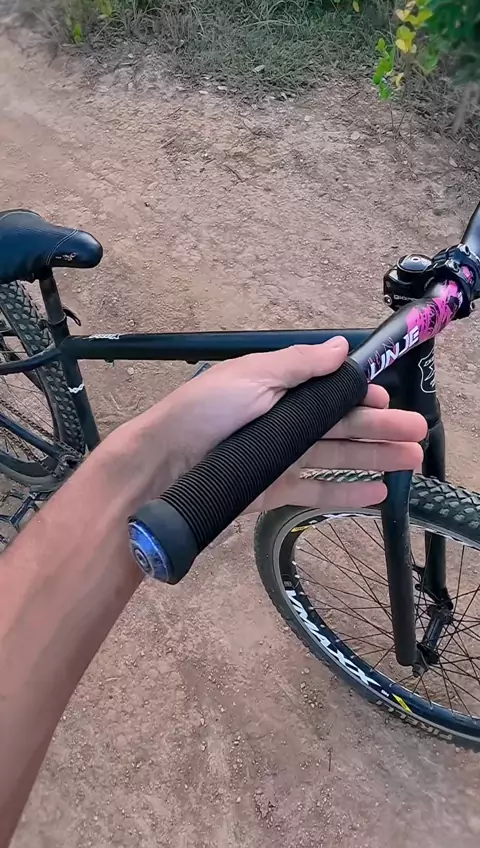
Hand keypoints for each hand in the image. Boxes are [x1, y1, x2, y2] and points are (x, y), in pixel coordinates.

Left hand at [153, 337, 425, 509]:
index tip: (389, 400)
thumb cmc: (205, 412)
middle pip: (341, 426)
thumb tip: (341, 346)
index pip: (330, 393)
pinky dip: (347, 493)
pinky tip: (376, 493)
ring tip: (410, 461)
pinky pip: (317, 491)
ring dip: (374, 458)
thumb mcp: (253, 375)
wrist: (164, 464)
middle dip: (380, 429)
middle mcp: (284, 423)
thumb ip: (299, 365)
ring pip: (337, 457)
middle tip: (417, 435)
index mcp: (280, 390)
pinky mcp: (274, 491)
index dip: (362, 396)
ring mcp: (281, 459)